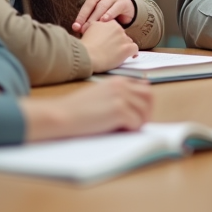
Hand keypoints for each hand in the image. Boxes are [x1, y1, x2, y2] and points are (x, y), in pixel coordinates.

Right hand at [20, 77, 152, 141]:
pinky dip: (131, 129)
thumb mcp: (100, 94)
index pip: (144, 88)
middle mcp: (121, 86)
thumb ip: (117, 95)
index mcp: (117, 81)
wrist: (62, 115)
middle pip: (149, 97)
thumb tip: (137, 105)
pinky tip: (118, 130)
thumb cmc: (77, 109)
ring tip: (126, 129)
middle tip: (137, 124)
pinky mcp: (119, 110)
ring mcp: (121, 97)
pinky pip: (136, 123)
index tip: (140, 114)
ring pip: (145, 111)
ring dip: (138, 123)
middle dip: (147, 112)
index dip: (145, 103)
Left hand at [73, 0, 135, 33]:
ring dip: (97, 17)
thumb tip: (76, 28)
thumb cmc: (107, 14)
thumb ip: (87, 20)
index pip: (88, 3)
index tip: (76, 27)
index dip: (81, 15)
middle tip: (83, 30)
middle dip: (88, 18)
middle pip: (95, 4)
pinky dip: (110, 14)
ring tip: (92, 26)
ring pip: (104, 5)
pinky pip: (116, 7)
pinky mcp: (124, 3)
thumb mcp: (97, 15)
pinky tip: (105, 20)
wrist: (127, 12)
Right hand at [80, 19, 138, 73]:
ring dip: (124, 47)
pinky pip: (134, 48)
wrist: (87, 56)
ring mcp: (123, 38)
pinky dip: (132, 53)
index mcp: (109, 23)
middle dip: (118, 41)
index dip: (112, 35)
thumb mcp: (88, 30)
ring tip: (117, 54)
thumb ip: (95, 27)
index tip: (109, 41)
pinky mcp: (127, 48)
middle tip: (111, 49)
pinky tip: (130, 56)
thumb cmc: (85, 46)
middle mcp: (117, 28)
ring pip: (128, 41)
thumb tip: (96, 28)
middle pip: (122, 34)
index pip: (114, 27)